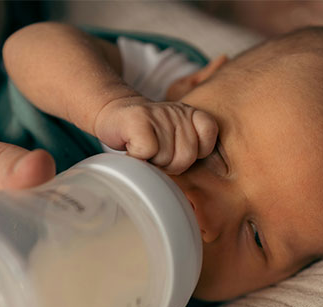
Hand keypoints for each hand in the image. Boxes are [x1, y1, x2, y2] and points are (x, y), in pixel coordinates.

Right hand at [93, 96, 217, 174]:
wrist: (114, 116)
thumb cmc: (147, 136)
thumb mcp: (176, 139)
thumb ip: (192, 151)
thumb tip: (207, 178)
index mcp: (191, 114)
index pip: (208, 136)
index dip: (193, 153)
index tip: (175, 150)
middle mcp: (178, 111)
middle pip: (186, 156)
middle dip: (169, 164)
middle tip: (156, 153)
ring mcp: (159, 113)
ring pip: (166, 157)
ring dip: (152, 162)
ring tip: (144, 150)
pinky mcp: (139, 120)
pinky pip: (148, 151)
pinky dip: (138, 156)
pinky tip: (133, 148)